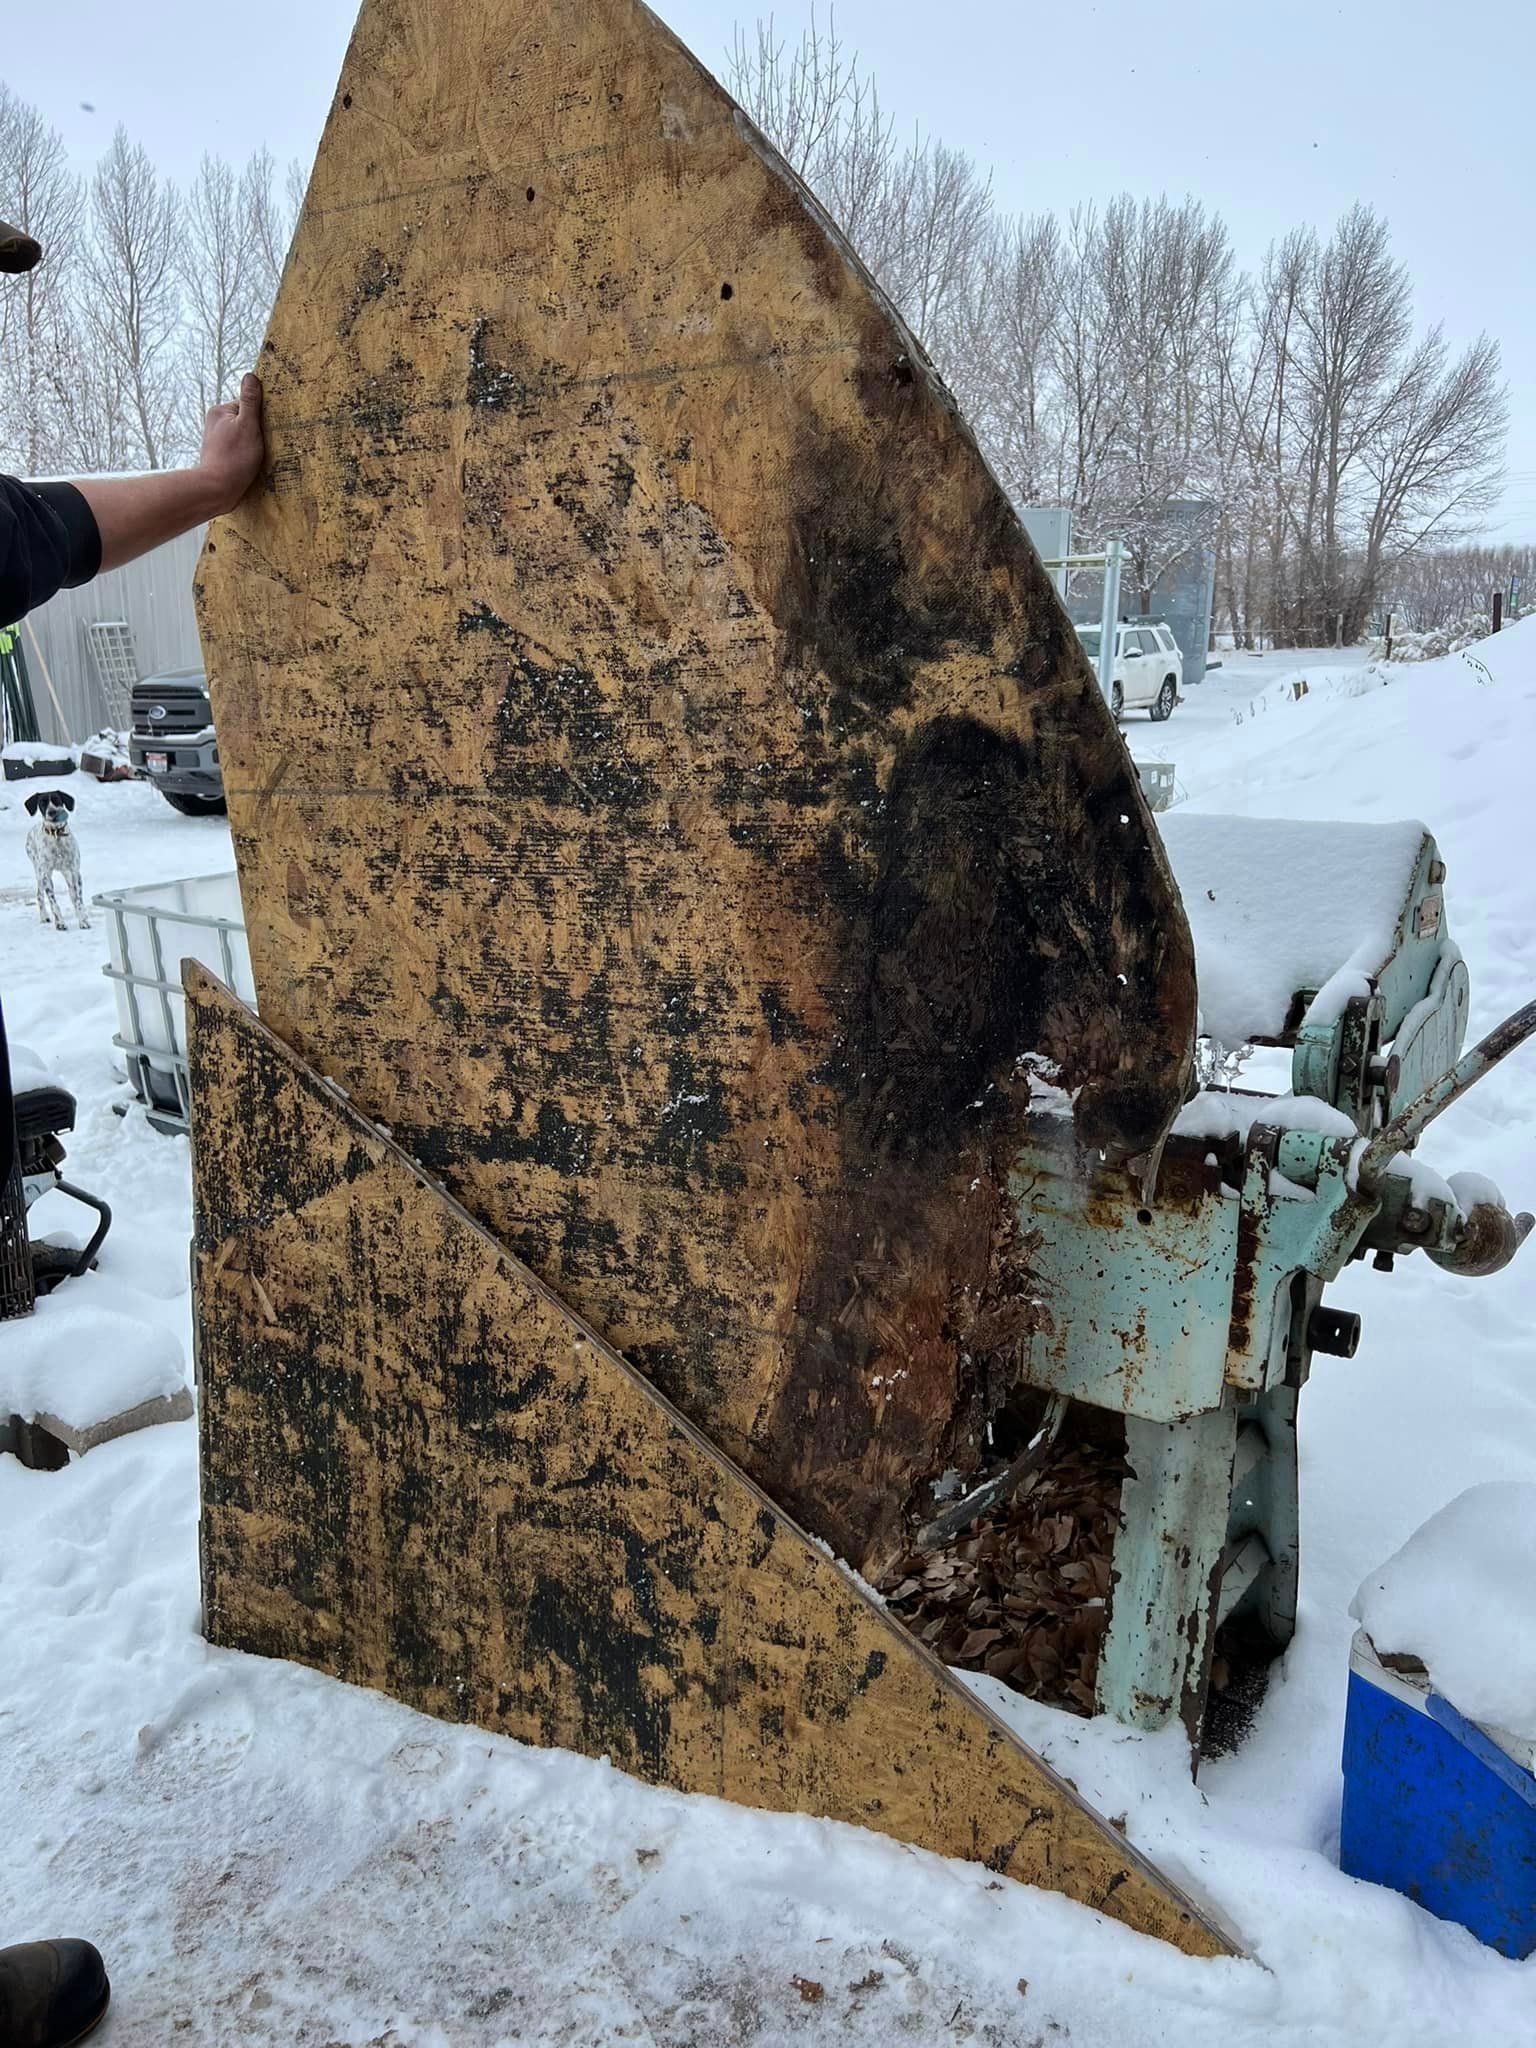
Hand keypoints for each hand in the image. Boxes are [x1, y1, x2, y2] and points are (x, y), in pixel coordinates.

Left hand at [197, 373, 265, 514]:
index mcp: (219, 411)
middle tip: (260, 447)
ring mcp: (215, 441)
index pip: (247, 406)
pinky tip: (248, 467)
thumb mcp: (248, 426)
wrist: (216, 490)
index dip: (259, 418)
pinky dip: (245, 457)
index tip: (264, 432)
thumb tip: (251, 376)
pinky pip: (237, 451)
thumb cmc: (234, 458)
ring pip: (242, 437)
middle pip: (245, 422)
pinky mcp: (219, 457)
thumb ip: (250, 401)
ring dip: (251, 447)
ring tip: (253, 459)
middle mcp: (214, 423)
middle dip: (255, 433)